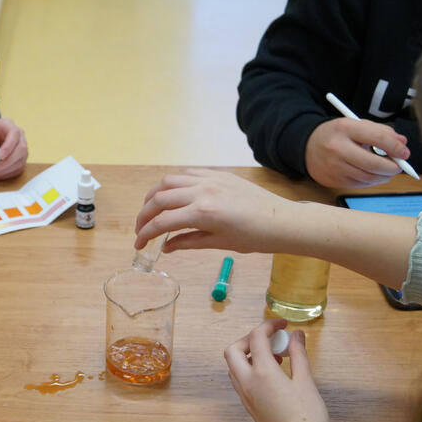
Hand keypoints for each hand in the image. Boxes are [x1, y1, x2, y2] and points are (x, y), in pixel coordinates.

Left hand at [0, 118, 27, 179]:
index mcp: (8, 125)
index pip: (14, 134)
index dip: (9, 146)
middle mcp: (19, 136)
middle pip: (21, 150)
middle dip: (7, 163)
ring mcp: (22, 148)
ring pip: (20, 161)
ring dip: (5, 171)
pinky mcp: (21, 159)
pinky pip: (18, 169)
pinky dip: (7, 174)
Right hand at [134, 168, 299, 253]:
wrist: (282, 221)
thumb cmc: (254, 237)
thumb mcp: (218, 243)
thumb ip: (187, 242)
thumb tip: (166, 247)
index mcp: (202, 213)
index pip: (162, 222)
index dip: (145, 234)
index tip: (139, 244)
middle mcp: (202, 191)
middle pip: (159, 198)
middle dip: (144, 215)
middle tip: (141, 229)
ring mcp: (210, 179)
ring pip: (169, 181)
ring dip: (154, 195)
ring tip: (150, 209)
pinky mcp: (218, 174)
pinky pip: (187, 174)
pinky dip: (173, 184)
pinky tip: (173, 195)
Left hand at [224, 320, 330, 421]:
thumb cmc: (308, 420)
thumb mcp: (306, 383)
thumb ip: (298, 356)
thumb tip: (296, 335)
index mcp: (262, 373)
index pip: (256, 338)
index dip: (269, 326)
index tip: (283, 325)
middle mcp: (247, 383)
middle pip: (233, 350)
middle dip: (249, 339)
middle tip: (271, 339)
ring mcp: (246, 397)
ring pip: (234, 367)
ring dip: (249, 355)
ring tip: (276, 357)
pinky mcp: (250, 408)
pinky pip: (241, 381)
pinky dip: (251, 369)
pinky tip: (274, 375)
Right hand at [305, 118, 408, 187]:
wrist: (307, 147)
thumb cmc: (336, 134)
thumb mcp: (356, 125)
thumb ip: (380, 131)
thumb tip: (402, 143)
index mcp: (345, 128)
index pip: (377, 138)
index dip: (395, 147)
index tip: (405, 153)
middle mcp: (338, 148)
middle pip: (374, 164)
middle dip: (393, 167)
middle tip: (399, 166)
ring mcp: (334, 167)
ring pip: (369, 177)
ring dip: (384, 176)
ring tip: (387, 170)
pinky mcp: (333, 180)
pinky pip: (360, 184)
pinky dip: (371, 180)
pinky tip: (372, 174)